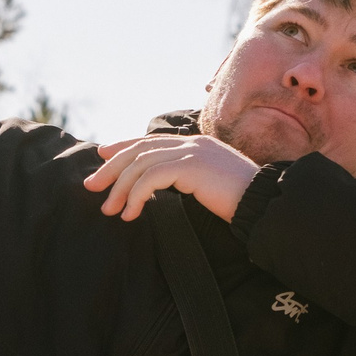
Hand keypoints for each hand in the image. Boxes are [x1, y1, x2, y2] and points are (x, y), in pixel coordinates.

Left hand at [82, 133, 261, 222]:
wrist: (264, 202)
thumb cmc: (240, 201)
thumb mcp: (210, 185)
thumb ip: (188, 179)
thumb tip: (162, 187)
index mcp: (196, 144)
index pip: (151, 141)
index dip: (123, 146)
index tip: (102, 156)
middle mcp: (192, 143)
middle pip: (139, 149)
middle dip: (112, 167)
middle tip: (91, 186)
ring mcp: (192, 152)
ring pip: (141, 165)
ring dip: (120, 188)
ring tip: (110, 210)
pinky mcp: (192, 167)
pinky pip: (152, 179)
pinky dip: (136, 196)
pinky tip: (131, 214)